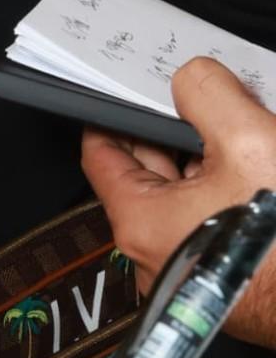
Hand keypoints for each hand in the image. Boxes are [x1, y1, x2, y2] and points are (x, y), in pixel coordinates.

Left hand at [81, 56, 275, 346]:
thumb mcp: (248, 140)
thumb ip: (206, 93)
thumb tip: (191, 80)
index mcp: (142, 223)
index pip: (100, 153)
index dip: (114, 113)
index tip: (125, 90)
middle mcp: (156, 255)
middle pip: (145, 170)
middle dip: (172, 130)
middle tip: (197, 102)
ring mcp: (189, 270)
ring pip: (184, 193)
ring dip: (206, 159)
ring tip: (239, 133)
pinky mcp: (221, 277)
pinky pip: (208, 218)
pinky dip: (226, 189)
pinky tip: (257, 171)